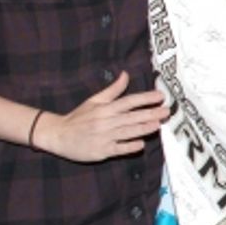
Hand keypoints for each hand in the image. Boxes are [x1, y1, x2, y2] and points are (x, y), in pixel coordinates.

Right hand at [36, 71, 167, 161]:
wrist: (59, 135)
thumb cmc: (79, 118)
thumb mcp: (94, 100)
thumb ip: (113, 90)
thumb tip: (126, 74)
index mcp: (105, 108)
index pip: (129, 101)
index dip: (145, 98)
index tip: (160, 96)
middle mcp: (106, 121)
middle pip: (132, 116)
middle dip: (150, 113)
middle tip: (166, 111)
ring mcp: (104, 136)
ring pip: (127, 132)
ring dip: (143, 128)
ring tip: (158, 125)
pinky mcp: (102, 150)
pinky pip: (118, 148)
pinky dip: (129, 146)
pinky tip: (141, 144)